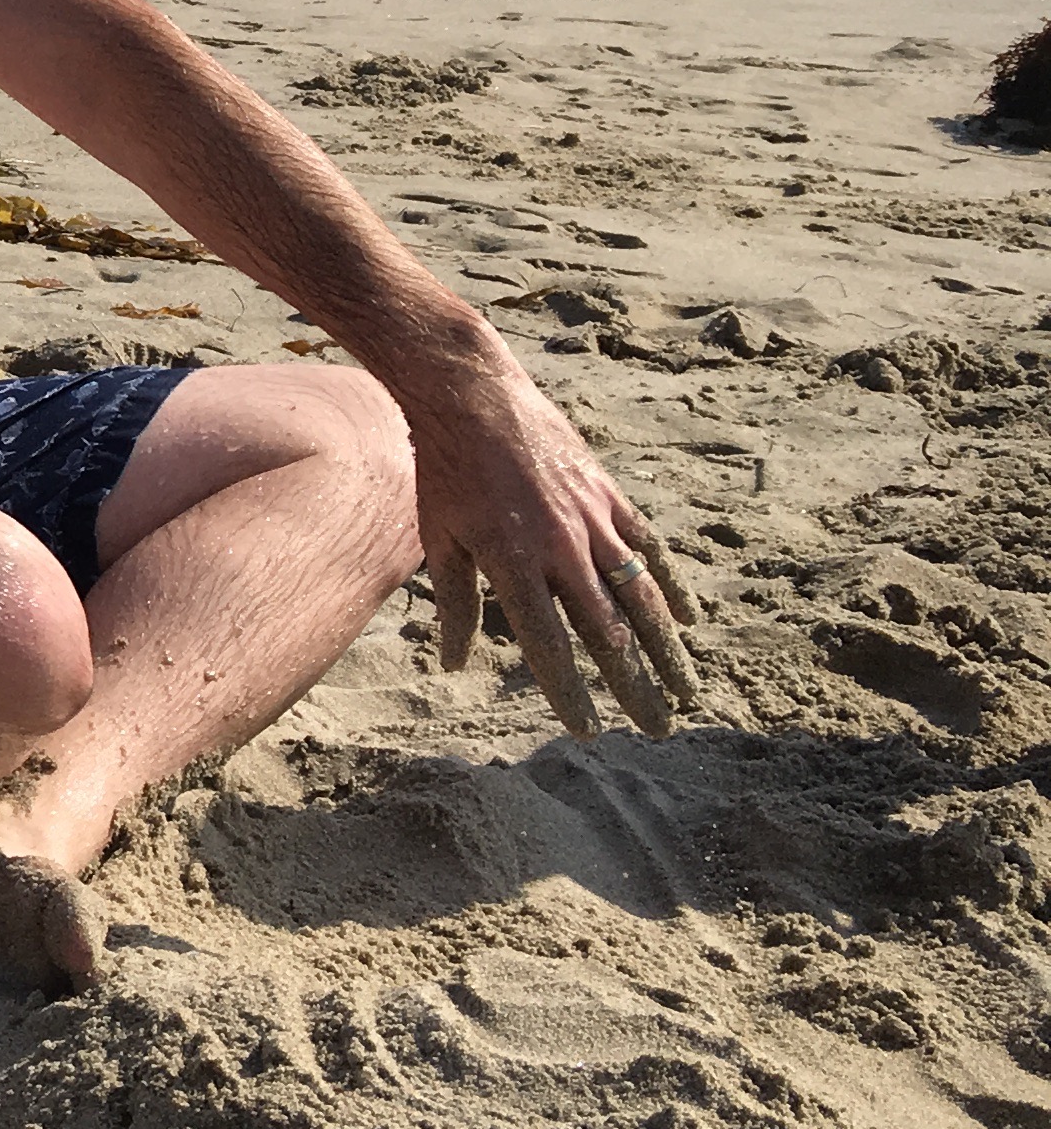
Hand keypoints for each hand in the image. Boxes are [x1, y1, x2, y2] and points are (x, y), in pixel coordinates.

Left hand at [405, 354, 697, 735]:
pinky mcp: (609, 494)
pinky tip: (690, 618)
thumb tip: (454, 665)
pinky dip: (671, 584)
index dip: (571, 693)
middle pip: (608, 633)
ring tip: (687, 691)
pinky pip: (648, 548)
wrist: (471, 396)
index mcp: (514, 564)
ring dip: (666, 648)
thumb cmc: (444, 471)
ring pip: (640, 597)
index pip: (549, 647)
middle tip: (657, 730)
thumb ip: (455, 604)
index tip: (587, 732)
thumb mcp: (438, 539)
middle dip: (634, 686)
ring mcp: (592, 520)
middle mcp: (561, 548)